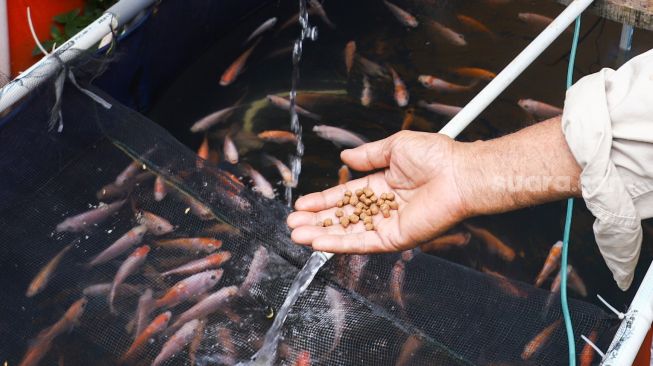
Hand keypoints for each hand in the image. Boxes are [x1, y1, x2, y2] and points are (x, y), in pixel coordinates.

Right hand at [287, 130, 469, 253]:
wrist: (459, 173)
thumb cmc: (437, 156)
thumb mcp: (394, 146)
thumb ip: (368, 155)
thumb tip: (345, 157)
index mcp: (382, 186)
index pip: (345, 196)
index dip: (323, 200)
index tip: (302, 203)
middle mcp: (382, 207)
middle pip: (342, 217)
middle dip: (316, 220)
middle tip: (293, 223)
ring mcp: (388, 225)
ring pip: (348, 233)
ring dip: (321, 234)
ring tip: (296, 234)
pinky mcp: (395, 238)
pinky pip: (363, 243)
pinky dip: (340, 243)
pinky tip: (319, 242)